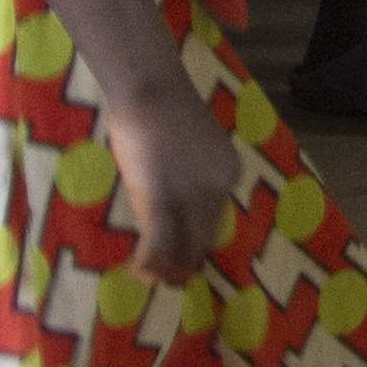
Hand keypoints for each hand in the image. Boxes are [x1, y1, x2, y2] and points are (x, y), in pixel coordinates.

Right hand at [104, 85, 242, 279]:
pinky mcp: (162, 197)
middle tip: (165, 278)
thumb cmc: (162, 110)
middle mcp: (219, 188)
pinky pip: (159, 243)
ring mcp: (191, 194)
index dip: (195, 243)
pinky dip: (149, 261)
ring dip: (164, 268)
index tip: (181, 256)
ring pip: (182, 246)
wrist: (151, 88)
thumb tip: (170, 206)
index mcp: (229, 173)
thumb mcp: (188, 148)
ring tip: (148, 277)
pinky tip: (137, 269)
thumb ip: (187, 175)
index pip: (214, 221)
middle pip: (202, 238)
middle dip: (183, 263)